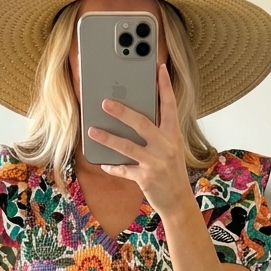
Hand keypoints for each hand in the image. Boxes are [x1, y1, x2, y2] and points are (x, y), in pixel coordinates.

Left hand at [87, 64, 195, 219]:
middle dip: (122, 111)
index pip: (170, 105)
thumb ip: (158, 133)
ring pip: (127, 146)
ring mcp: (156, 162)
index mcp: (173, 135)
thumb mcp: (171, 149)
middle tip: (105, 102)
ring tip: (92, 130)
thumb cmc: (172, 173)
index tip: (159, 68)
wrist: (179, 202)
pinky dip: (113, 167)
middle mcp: (166, 146)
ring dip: (107, 137)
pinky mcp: (146, 178)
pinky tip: (104, 164)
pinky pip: (124, 169)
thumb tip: (135, 118)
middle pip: (142, 123)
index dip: (165, 86)